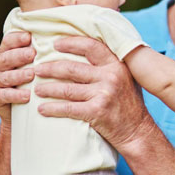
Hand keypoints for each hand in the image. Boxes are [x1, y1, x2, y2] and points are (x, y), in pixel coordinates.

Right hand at [0, 31, 34, 121]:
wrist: (16, 109)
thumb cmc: (29, 80)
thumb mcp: (32, 65)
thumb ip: (38, 54)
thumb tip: (62, 42)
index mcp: (4, 53)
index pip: (8, 42)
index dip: (17, 39)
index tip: (29, 36)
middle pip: (6, 58)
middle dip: (19, 56)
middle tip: (32, 54)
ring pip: (5, 77)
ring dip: (18, 75)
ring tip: (31, 75)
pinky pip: (3, 95)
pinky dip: (16, 95)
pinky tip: (27, 95)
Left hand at [33, 36, 153, 150]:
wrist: (138, 131)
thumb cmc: (129, 105)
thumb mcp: (126, 79)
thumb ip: (110, 66)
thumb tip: (84, 53)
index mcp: (117, 65)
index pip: (91, 46)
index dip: (71, 43)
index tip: (55, 44)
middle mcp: (111, 77)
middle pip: (72, 68)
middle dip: (50, 68)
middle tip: (37, 69)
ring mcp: (104, 94)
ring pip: (66, 88)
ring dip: (47, 89)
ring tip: (37, 90)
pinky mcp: (97, 111)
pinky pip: (68, 108)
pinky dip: (52, 109)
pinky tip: (42, 109)